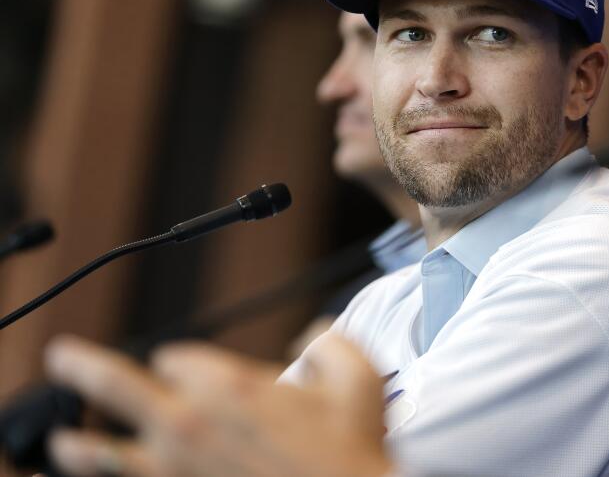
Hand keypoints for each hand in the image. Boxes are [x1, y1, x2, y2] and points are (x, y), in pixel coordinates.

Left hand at [43, 332, 397, 476]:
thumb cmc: (350, 452)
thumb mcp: (359, 377)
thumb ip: (329, 341)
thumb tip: (311, 337)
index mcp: (228, 386)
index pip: (174, 358)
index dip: (181, 362)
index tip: (188, 371)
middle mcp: (188, 425)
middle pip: (114, 387)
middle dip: (84, 368)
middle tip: (63, 358)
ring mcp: (173, 471)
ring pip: (99, 454)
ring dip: (76, 444)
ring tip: (58, 440)